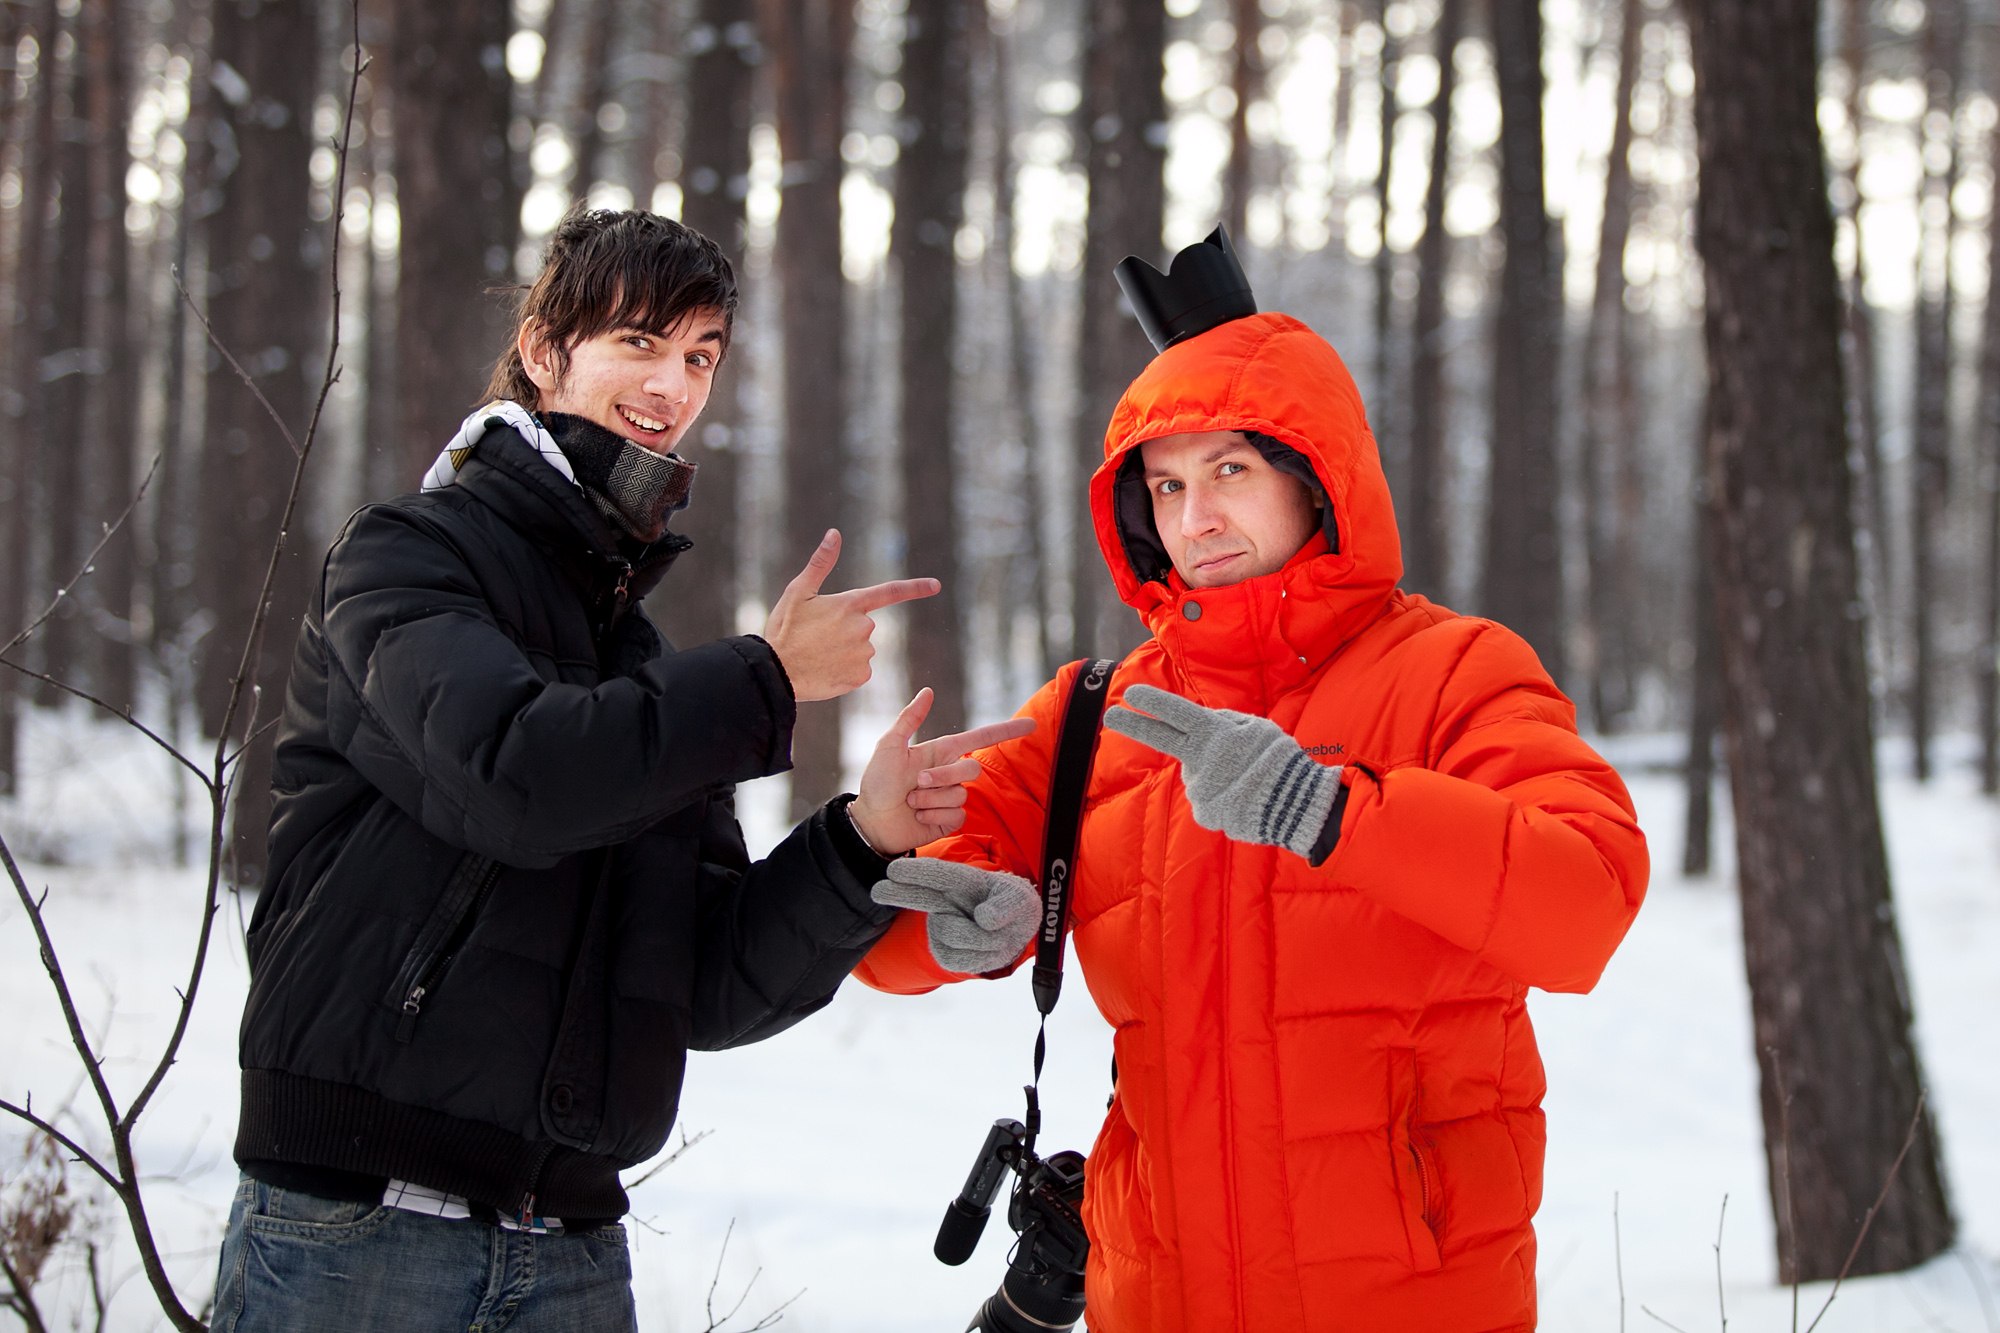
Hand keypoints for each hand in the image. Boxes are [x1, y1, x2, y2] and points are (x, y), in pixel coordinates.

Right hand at [762, 529, 939, 700]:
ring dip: (843, 651)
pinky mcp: (861, 676)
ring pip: (860, 650)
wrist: (775, 673)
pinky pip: (858, 671)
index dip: (915, 588)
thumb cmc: (784, 630)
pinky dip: (844, 671)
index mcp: (851, 604)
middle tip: (816, 637)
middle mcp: (863, 628)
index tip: (936, 586)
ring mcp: (864, 653)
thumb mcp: (798, 592)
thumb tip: (835, 533)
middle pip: (864, 627)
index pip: (889, 592)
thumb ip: (821, 563)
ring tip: (817, 654)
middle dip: (845, 630)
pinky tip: (824, 670)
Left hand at [850, 688, 1035, 853]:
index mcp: (941, 751)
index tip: (1031, 725)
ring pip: (961, 793)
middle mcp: (950, 773)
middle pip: (971, 768)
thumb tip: (928, 691)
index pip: (981, 738)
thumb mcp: (889, 746)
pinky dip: (934, 815)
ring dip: (931, 799)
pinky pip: (957, 814)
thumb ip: (909, 719)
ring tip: (911, 802)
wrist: (872, 821)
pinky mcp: (951, 819)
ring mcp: (952, 797)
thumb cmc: (877, 782)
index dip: (1007, 731)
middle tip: (917, 783)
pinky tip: (919, 816)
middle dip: (944, 776)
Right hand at [870, 858, 1038, 973]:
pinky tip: (985, 950)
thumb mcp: (1019, 899)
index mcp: (965, 882)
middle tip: (877, 890)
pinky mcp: (946, 952)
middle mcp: (949, 902)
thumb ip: (1006, 905)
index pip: (939, 875)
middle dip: (900, 893)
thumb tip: (984, 919)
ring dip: (979, 939)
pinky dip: (977, 957)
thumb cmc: (1014, 905)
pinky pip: (955, 958)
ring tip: (996, 936)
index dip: (917, 872)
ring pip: (949, 933)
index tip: (894, 870)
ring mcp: (944, 926)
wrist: (1016, 931)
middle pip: (919, 897)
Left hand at [1104, 684, 1340, 860]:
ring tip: (1245, 780)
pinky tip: (1242, 798)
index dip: (1152, 702)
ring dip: (1215, 775)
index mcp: (1215, 734)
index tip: (1129, 693)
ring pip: (1199, 774)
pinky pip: (1208, 799)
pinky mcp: (1203, 812)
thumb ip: (1226, 723)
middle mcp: (1199, 760)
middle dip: (1133, 724)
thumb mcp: (1258, 729)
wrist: (1296, 807)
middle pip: (1161, 738)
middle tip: (1109, 714)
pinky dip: (1221, 797)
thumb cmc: (1280, 762)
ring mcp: (1199, 788)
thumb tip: (1203, 723)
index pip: (1176, 713)